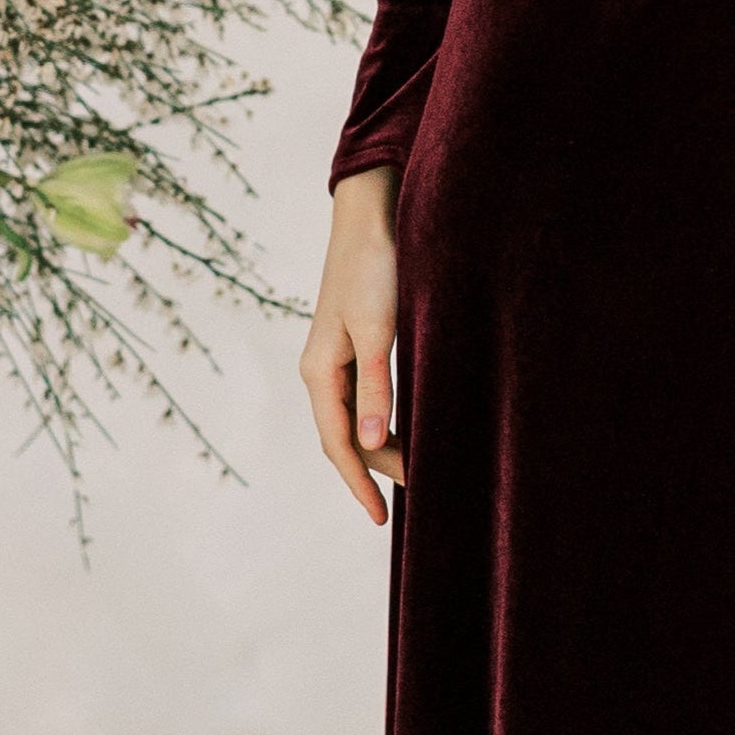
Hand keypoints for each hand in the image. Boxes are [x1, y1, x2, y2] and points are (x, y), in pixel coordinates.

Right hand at [300, 167, 404, 524]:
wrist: (372, 215)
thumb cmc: (375, 270)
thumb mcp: (379, 331)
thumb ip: (377, 388)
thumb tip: (372, 443)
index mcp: (320, 372)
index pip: (337, 444)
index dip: (359, 484)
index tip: (381, 518)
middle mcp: (322, 370)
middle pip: (344, 437)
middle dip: (374, 472)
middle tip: (414, 496)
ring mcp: (337, 357)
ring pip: (355, 419)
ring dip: (381, 449)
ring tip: (413, 474)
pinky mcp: (356, 343)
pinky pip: (365, 398)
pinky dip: (384, 422)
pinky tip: (406, 430)